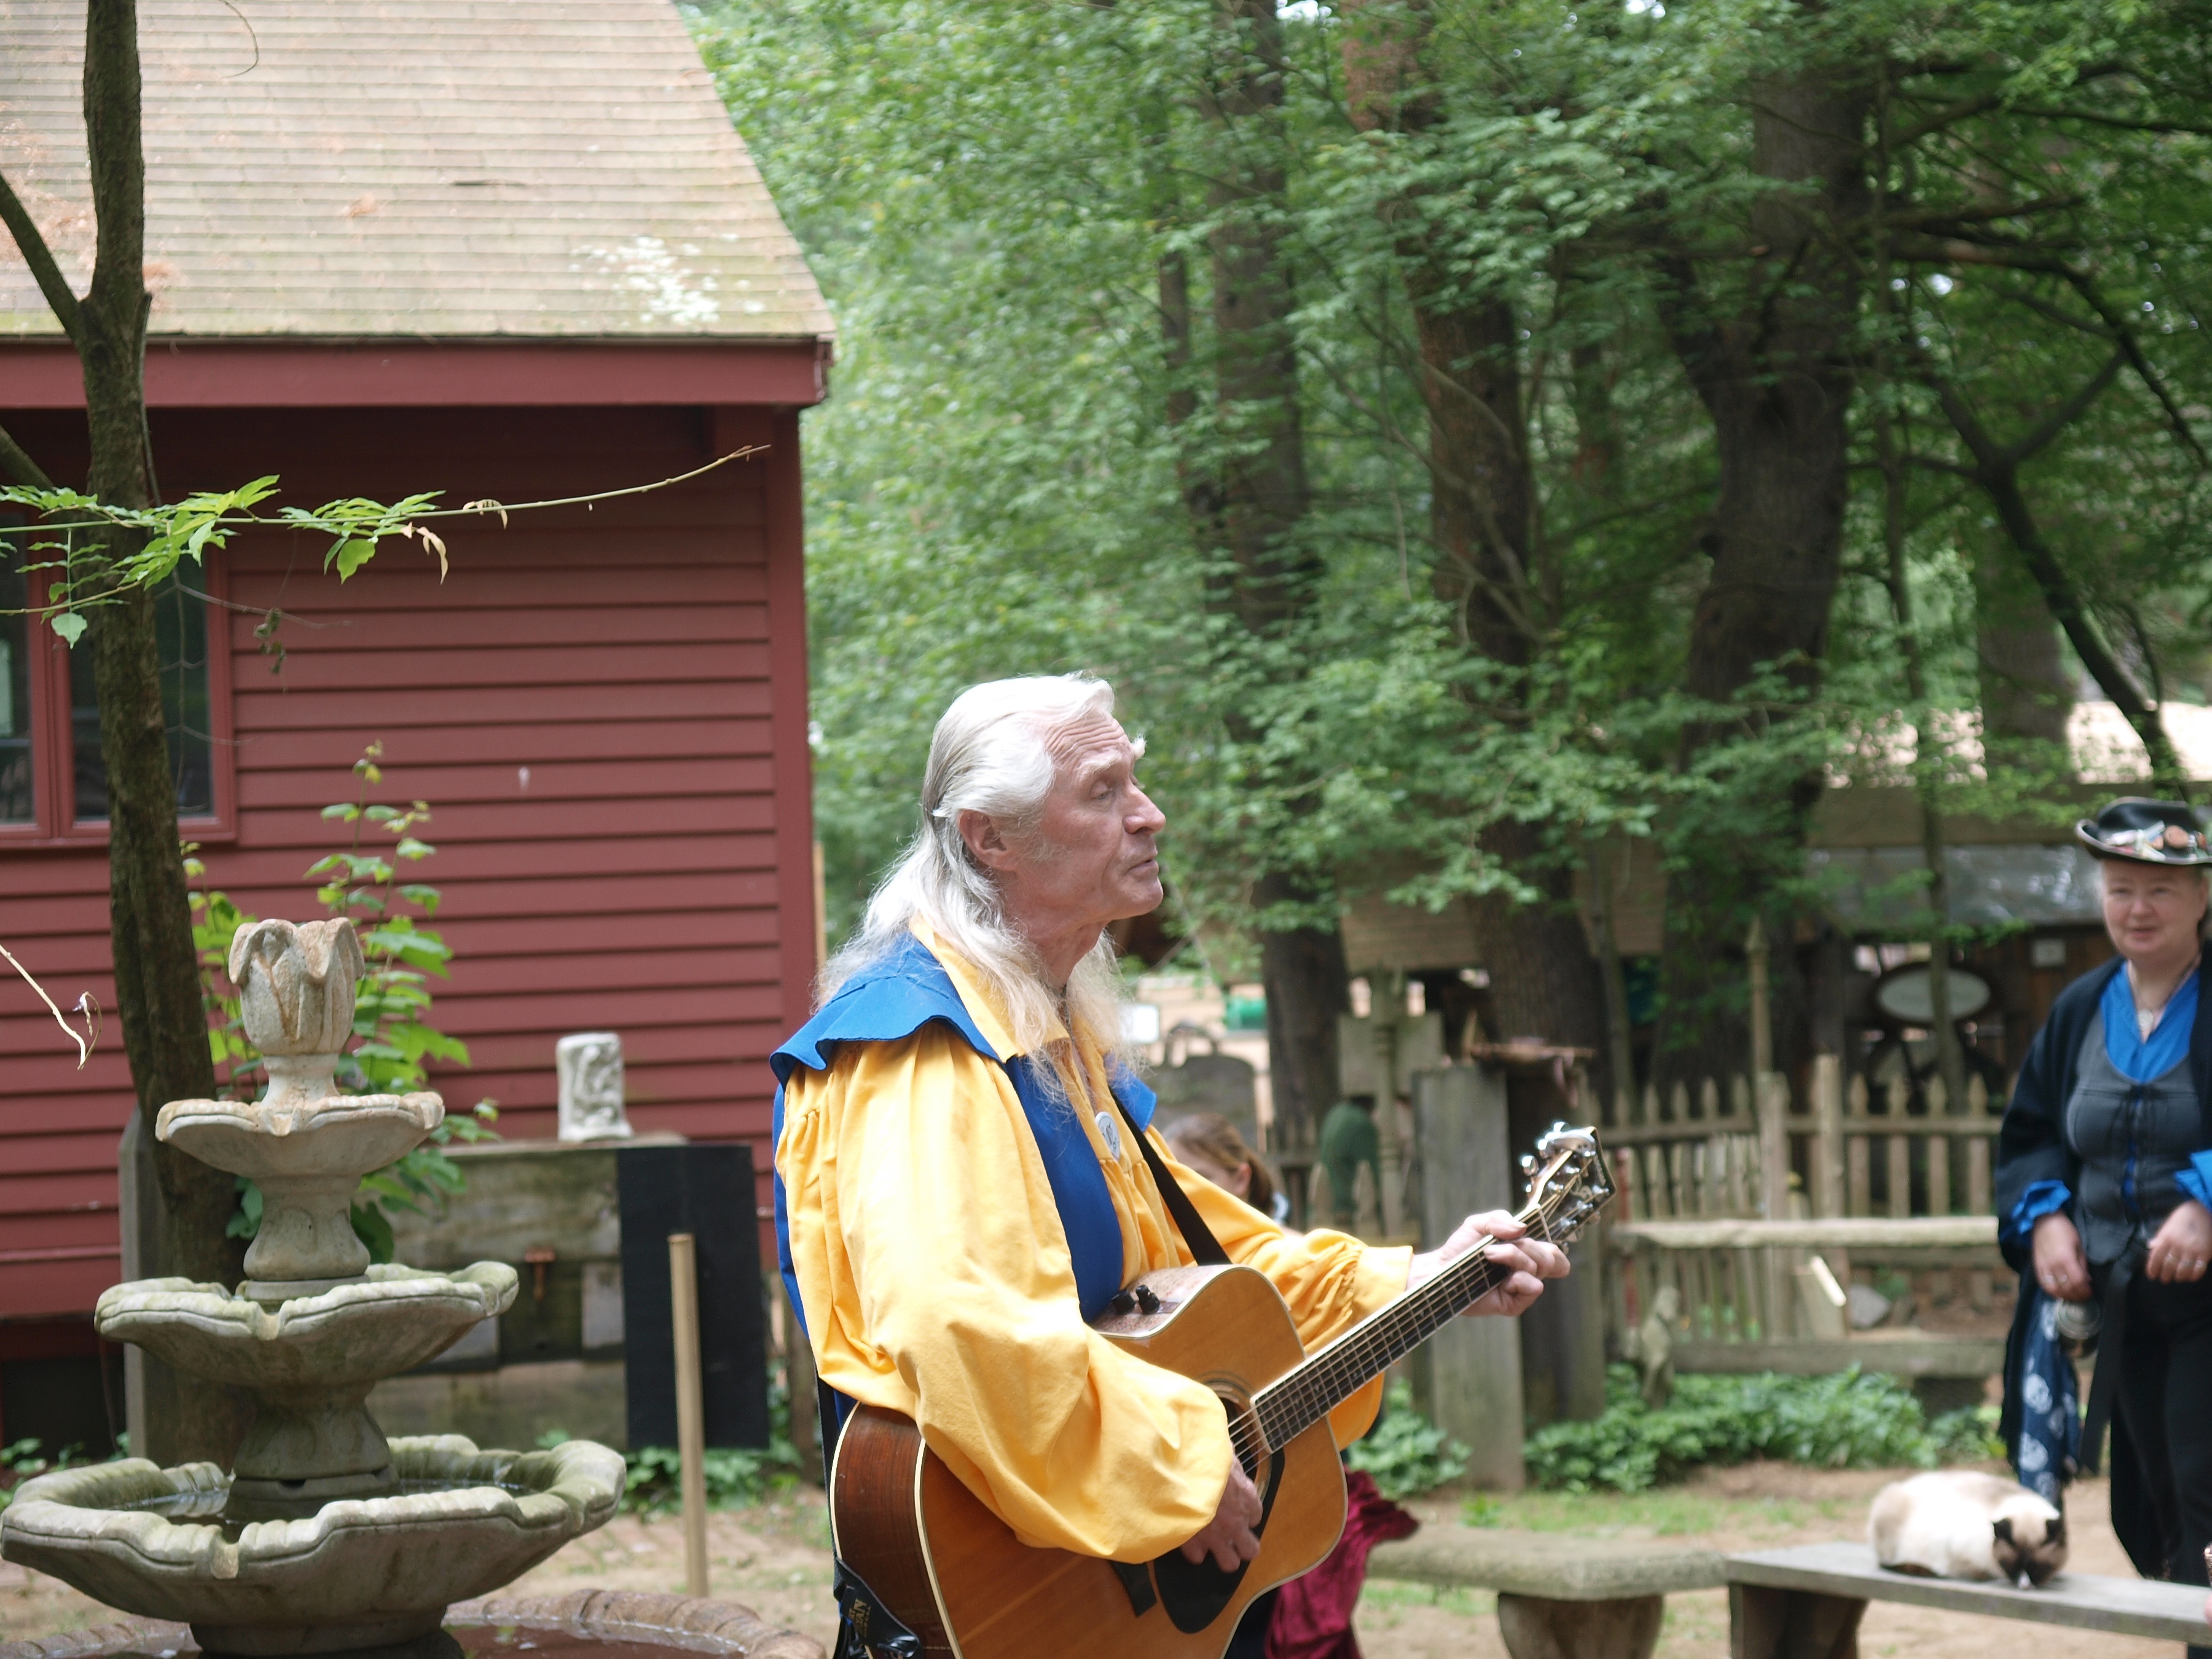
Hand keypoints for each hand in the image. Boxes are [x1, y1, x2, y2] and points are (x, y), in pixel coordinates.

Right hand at [1179, 1459, 1261, 1571]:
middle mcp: (1236, 1522)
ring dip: (1223, 1555)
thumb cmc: (1205, 1455)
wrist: (1182, 1469)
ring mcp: (1216, 1535)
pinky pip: (1198, 1557)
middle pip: (1250, 1549)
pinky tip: (1190, 1538)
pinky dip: (1194, 1550)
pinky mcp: (1194, 1541)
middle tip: (1231, 1538)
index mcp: (1246, 1498)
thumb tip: (1223, 1455)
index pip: (1256, 1516)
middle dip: (1243, 1546)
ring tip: (1212, 1545)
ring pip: (1229, 1563)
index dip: (1246, 1514)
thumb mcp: (1224, 1453)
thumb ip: (1227, 1463)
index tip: (1238, 1509)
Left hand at [1408, 1210, 1568, 1318]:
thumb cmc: (1460, 1248)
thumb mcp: (1477, 1224)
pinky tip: (1503, 1279)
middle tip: (1495, 1246)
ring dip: (1514, 1257)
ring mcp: (1520, 1287)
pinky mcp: (1514, 1303)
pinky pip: (1534, 1288)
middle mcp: (1525, 1270)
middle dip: (1526, 1246)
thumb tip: (1522, 1227)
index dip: (1553, 1249)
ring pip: (1539, 1268)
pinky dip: (1521, 1279)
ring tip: (1489, 1255)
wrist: (1441, 1270)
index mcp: (1523, 1253)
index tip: (1528, 1238)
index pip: (1554, 1254)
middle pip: (1548, 1257)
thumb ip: (1499, 1219)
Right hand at [2032, 1212, 2091, 1301]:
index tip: (2090, 1292)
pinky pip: (2043, 1284)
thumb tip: (2087, 1280)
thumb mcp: (2079, 1245)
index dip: (2085, 1290)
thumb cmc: (2065, 1230)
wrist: (2044, 1220)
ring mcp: (2043, 1266)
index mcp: (2066, 1257)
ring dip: (2065, 1295)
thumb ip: (2082, 1264)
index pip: (2077, 1281)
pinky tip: (2059, 1293)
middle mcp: (2053, 1264)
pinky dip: (2052, 1291)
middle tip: (2084, 1295)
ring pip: (2054, 1289)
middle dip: (2077, 1295)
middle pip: (2066, 1287)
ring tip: (2073, 1296)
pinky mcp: (2037, 1266)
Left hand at [2147, 1200, 2211, 1283]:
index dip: (2152, 1268)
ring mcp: (2192, 1250)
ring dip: (2179, 1277)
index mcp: (2166, 1238)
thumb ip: (2160, 1238)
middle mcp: (2178, 1245)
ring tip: (2177, 1278)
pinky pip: (2199, 1269)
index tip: (2152, 1276)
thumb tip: (2150, 1246)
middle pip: (2168, 1266)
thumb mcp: (2167, 1226)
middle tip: (2164, 1279)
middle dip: (2165, 1275)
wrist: (2202, 1211)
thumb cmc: (2182, 1218)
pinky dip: (2194, 1276)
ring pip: (2183, 1270)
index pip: (2156, 1257)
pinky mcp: (2205, 1253)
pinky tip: (2190, 1277)